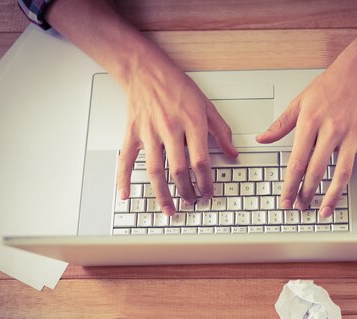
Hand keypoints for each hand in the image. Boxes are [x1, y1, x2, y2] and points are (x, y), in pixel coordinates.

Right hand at [116, 58, 236, 215]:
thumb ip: (221, 131)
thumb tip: (233, 152)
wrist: (145, 70)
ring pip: (155, 171)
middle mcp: (170, 129)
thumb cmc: (176, 85)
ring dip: (163, 194)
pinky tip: (126, 195)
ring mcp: (149, 133)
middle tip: (192, 202)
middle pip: (179, 170)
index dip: (206, 182)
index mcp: (192, 123)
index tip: (209, 192)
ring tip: (170, 209)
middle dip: (187, 192)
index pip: (201, 161)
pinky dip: (123, 179)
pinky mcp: (133, 133)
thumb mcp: (207, 105)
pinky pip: (126, 160)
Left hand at [256, 64, 356, 217]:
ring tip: (324, 212)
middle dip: (307, 194)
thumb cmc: (328, 86)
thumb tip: (262, 139)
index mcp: (311, 122)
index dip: (290, 185)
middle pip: (317, 171)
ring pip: (342, 173)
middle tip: (300, 208)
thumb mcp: (299, 102)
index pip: (297, 161)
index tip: (285, 200)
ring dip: (333, 196)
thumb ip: (281, 125)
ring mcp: (352, 136)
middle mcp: (332, 130)